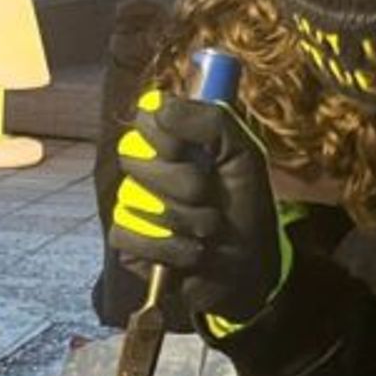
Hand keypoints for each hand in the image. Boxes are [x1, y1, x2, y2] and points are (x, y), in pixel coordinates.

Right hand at [110, 88, 289, 330]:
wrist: (249, 268)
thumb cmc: (247, 209)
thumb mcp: (244, 156)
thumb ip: (211, 121)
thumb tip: (159, 107)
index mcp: (174, 139)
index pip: (147, 115)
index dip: (169, 134)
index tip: (198, 151)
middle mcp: (148, 166)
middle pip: (133, 155)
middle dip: (186, 183)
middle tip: (212, 198)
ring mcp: (133, 202)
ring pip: (135, 198)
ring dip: (186, 220)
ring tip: (208, 231)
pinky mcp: (126, 239)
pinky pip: (127, 232)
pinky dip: (169, 247)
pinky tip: (191, 253)